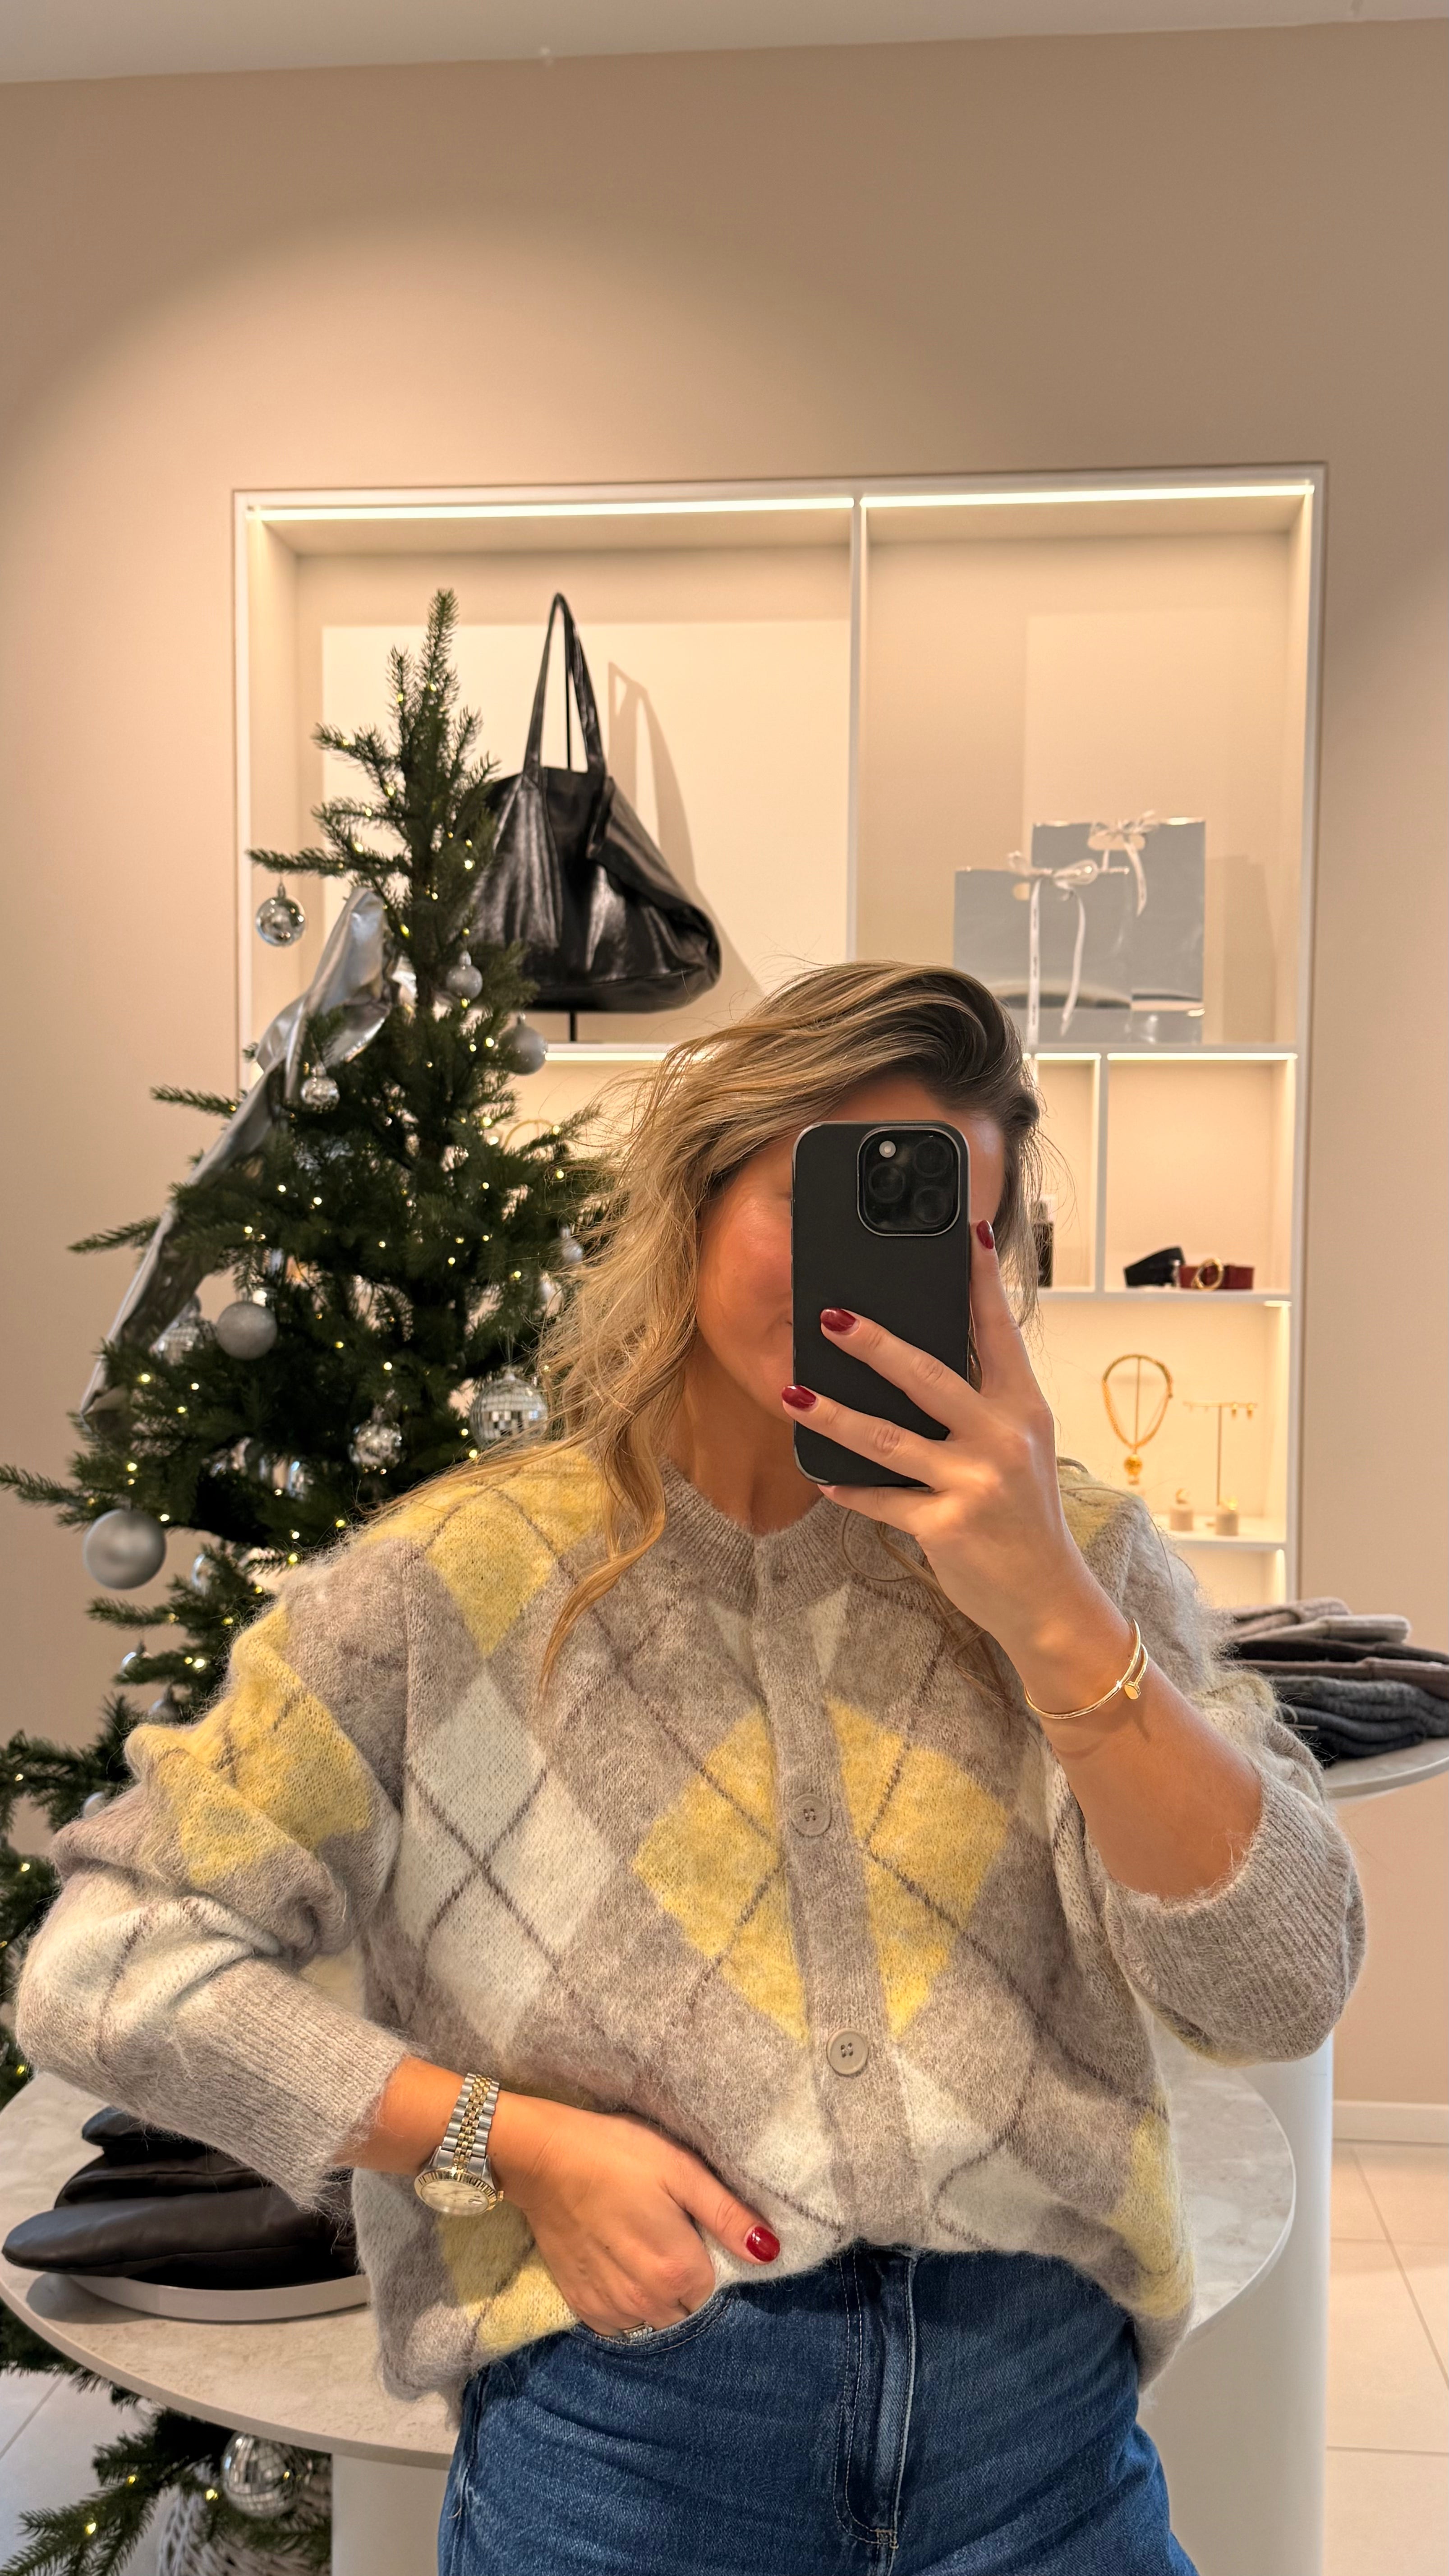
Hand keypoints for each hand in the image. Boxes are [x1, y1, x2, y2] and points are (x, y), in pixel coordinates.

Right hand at [486, 2090, 780, 2335]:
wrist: (541, 2157)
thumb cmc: (616, 2154)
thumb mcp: (681, 2170)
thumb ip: (727, 2215)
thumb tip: (770, 2251)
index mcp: (678, 2269)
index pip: (713, 2287)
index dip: (706, 2257)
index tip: (688, 2228)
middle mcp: (646, 2302)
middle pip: (685, 2308)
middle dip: (684, 2281)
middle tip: (663, 2234)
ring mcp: (610, 2309)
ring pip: (653, 2319)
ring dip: (655, 2294)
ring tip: (638, 2247)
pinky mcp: (581, 2306)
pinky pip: (620, 2323)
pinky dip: (625, 2302)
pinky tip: (615, 2265)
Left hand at [780, 1219, 1131, 1712]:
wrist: (1049, 1599)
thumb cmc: (1025, 1518)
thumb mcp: (1020, 1450)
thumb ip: (982, 1405)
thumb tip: (921, 1362)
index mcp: (1023, 1409)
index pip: (999, 1332)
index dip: (980, 1281)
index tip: (964, 1232)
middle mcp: (1002, 1438)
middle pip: (928, 1375)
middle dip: (874, 1343)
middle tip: (830, 1315)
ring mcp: (974, 1482)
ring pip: (888, 1438)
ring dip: (834, 1414)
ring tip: (793, 1392)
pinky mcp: (946, 1524)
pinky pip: (883, 1499)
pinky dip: (850, 1489)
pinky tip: (824, 1479)